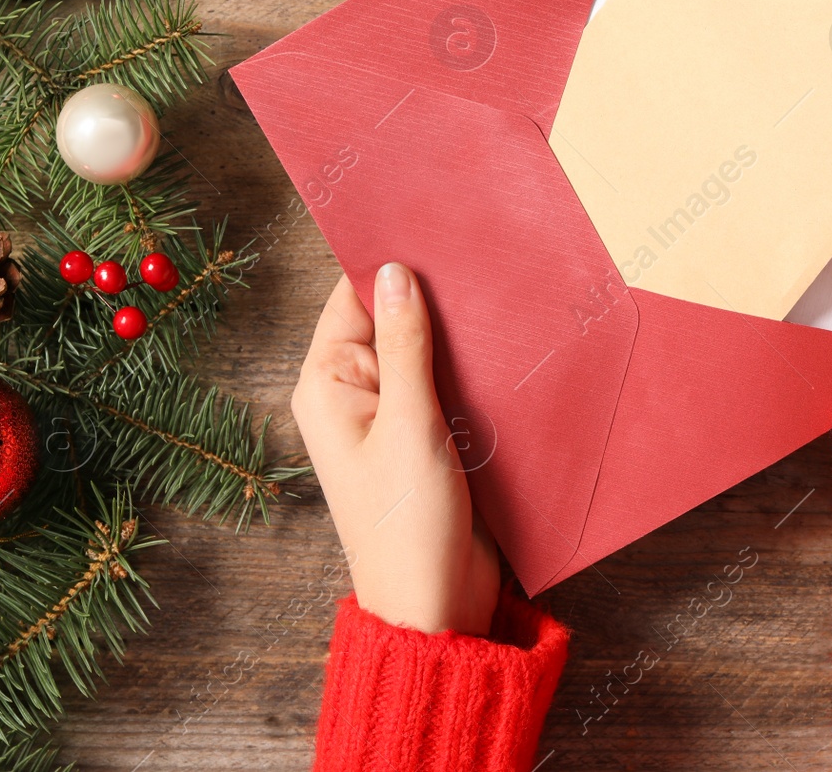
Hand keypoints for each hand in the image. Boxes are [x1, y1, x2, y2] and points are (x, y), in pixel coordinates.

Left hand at [292, 265, 499, 634]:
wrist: (436, 604)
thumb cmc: (407, 526)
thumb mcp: (410, 426)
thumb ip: (405, 346)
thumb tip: (396, 273)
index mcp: (327, 385)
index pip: (352, 298)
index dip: (391, 264)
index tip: (434, 228)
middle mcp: (353, 394)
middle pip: (392, 318)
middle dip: (434, 298)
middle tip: (482, 261)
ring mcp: (391, 415)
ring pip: (426, 350)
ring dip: (460, 335)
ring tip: (502, 301)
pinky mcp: (427, 435)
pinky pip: (447, 383)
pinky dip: (471, 369)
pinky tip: (505, 351)